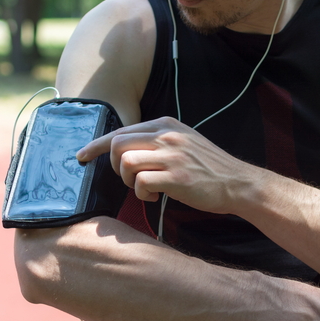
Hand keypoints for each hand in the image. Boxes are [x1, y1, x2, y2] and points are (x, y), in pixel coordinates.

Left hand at [77, 117, 257, 212]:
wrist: (238, 183)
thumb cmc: (208, 168)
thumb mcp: (183, 141)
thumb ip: (157, 140)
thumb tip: (125, 149)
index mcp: (166, 124)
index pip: (121, 130)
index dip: (96, 144)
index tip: (81, 156)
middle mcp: (167, 135)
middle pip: (117, 143)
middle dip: (113, 165)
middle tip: (127, 179)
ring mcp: (172, 155)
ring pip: (126, 161)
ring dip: (127, 180)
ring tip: (143, 188)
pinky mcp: (176, 176)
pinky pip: (140, 182)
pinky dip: (142, 193)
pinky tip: (156, 196)